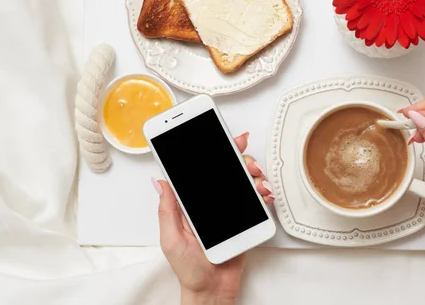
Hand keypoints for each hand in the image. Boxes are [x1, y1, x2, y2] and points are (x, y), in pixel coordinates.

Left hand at [152, 132, 273, 304]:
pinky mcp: (246, 219)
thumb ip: (167, 210)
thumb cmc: (189, 270)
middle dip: (238, 156)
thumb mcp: (171, 239)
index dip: (209, 150)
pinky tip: (264, 193)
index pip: (201, 171)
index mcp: (191, 203)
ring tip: (256, 180)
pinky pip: (256, 200)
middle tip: (244, 155)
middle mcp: (211, 202)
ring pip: (244, 180)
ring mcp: (230, 209)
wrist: (212, 290)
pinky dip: (263, 192)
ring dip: (253, 174)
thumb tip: (160, 182)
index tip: (216, 136)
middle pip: (226, 169)